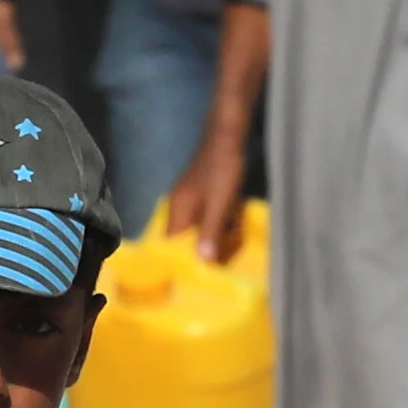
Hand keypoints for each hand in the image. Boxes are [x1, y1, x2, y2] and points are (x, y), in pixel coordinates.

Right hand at [164, 130, 249, 264]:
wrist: (229, 135)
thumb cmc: (222, 170)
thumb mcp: (220, 205)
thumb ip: (210, 232)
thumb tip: (202, 262)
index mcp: (177, 210)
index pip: (172, 244)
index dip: (182, 259)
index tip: (196, 273)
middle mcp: (179, 205)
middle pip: (187, 237)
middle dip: (205, 246)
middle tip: (221, 257)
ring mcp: (191, 198)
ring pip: (201, 227)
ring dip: (217, 233)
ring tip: (233, 237)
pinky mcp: (203, 192)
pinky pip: (210, 215)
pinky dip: (222, 220)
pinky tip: (235, 220)